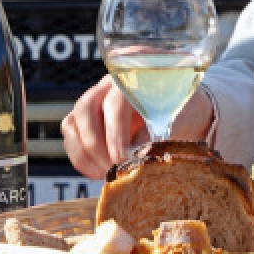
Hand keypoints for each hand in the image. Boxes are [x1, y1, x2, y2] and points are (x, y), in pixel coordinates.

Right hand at [60, 75, 215, 178]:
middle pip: (86, 109)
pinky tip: (95, 172)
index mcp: (133, 79)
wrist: (182, 111)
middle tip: (110, 169)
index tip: (121, 158)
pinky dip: (79, 156)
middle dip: (95, 144)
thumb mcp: (179, 121)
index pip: (115, 102)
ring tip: (103, 173)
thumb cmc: (183, 112)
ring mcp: (93, 101)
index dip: (115, 132)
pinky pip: (70, 136)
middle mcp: (107, 87)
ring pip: (73, 123)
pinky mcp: (84, 119)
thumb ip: (157, 136)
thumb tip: (136, 157)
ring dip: (84, 152)